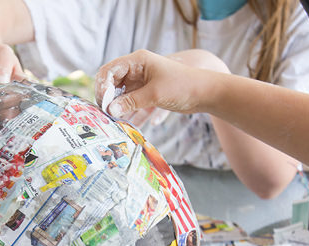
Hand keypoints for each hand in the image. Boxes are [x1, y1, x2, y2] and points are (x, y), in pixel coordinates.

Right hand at [95, 49, 227, 118]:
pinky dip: (125, 110)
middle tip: (106, 115)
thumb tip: (110, 110)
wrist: (206, 93)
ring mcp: (140, 80)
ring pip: (119, 93)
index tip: (104, 105)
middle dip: (107, 98)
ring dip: (116, 106)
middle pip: (111, 82)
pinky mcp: (145, 92)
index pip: (109, 70)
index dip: (103, 87)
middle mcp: (136, 69)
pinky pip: (129, 101)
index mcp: (138, 61)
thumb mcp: (154, 94)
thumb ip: (130, 102)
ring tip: (114, 121)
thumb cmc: (183, 86)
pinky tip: (124, 122)